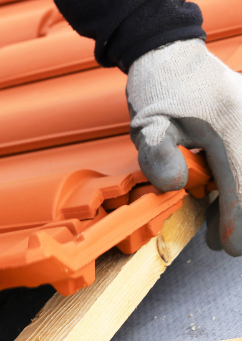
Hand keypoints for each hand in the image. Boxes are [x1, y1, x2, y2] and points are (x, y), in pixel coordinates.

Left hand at [127, 39, 241, 254]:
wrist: (174, 54)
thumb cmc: (160, 88)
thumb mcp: (148, 123)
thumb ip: (157, 154)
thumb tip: (173, 185)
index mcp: (230, 127)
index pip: (241, 183)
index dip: (238, 220)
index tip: (230, 247)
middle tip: (221, 243)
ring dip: (239, 200)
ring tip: (215, 228)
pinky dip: (237, 182)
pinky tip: (220, 200)